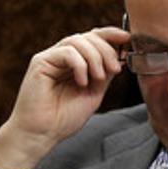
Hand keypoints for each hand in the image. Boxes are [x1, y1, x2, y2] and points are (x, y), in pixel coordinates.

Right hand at [0, 27, 128, 168]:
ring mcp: (50, 58)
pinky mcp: (40, 62)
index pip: (93, 38)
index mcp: (74, 62)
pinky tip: (81, 82)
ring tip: (98, 78)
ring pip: (77, 41)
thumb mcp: (94, 93)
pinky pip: (66, 52)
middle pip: (88, 37)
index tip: (127, 38)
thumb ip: (105, 74)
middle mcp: (62, 57)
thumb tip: (119, 57)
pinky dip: (79, 65)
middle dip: (106, 50)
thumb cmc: (64, 118)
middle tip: (114, 69)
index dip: (110, 34)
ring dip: (95, 57)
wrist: (42, 133)